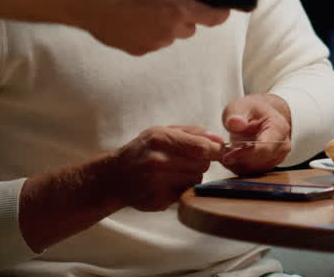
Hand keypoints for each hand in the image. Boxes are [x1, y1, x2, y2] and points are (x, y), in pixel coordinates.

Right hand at [83, 0, 229, 55]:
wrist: (89, 0)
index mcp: (180, 11)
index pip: (214, 18)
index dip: (219, 11)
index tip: (219, 7)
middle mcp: (170, 32)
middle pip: (191, 27)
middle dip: (185, 15)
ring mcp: (153, 43)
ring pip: (171, 35)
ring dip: (166, 24)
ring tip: (145, 7)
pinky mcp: (137, 50)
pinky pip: (152, 42)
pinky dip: (148, 32)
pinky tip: (133, 18)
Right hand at [102, 125, 223, 211]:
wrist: (114, 176)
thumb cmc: (143, 150)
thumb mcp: (162, 131)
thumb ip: (192, 132)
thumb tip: (219, 139)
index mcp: (162, 139)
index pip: (203, 147)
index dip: (214, 149)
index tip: (214, 151)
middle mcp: (159, 160)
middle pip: (202, 164)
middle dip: (201, 162)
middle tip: (187, 161)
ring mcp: (157, 183)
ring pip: (196, 180)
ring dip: (193, 176)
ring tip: (176, 172)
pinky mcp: (158, 200)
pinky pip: (186, 193)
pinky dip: (184, 189)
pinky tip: (170, 183)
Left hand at [219, 94, 292, 174]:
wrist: (258, 116)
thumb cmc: (250, 110)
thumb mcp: (239, 106)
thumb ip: (236, 114)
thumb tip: (235, 123)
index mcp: (279, 128)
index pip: (264, 148)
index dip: (244, 153)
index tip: (226, 155)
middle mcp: (282, 145)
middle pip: (258, 162)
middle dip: (237, 159)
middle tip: (219, 151)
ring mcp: (277, 157)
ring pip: (253, 169)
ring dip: (235, 163)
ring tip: (223, 150)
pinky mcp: (268, 165)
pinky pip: (250, 172)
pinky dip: (236, 166)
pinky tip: (229, 155)